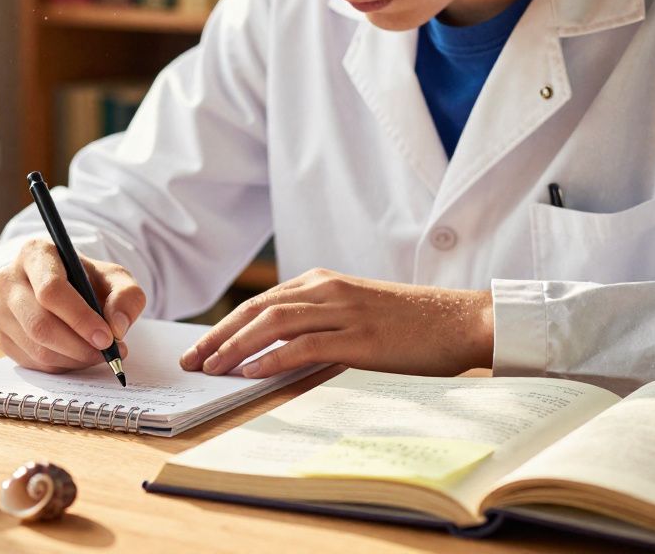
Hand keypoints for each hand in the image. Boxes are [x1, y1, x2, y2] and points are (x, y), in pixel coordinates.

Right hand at [0, 238, 146, 372]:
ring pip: (36, 348)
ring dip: (74, 359)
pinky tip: (78, 355)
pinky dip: (62, 366)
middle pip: (40, 324)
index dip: (80, 318)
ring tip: (98, 353)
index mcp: (34, 253)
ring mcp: (0, 310)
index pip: (51, 290)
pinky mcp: (1, 336)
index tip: (106, 337)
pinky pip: (32, 362)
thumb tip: (116, 327)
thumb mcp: (115, 277)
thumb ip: (126, 296)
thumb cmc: (87, 279)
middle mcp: (8, 279)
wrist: (65, 287)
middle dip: (79, 346)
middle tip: (107, 353)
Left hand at [180, 268, 492, 378]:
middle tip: (191, 361)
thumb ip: (317, 325)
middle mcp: (327, 290)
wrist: (462, 320)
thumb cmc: (411, 325)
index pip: (259, 303)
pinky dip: (273, 358)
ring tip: (212, 368)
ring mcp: (343, 311)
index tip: (199, 348)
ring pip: (273, 323)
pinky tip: (251, 372)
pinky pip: (306, 345)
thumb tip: (274, 352)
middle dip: (218, 336)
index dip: (224, 326)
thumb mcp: (355, 315)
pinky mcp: (361, 336)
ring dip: (236, 346)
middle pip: (256, 309)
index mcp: (322, 282)